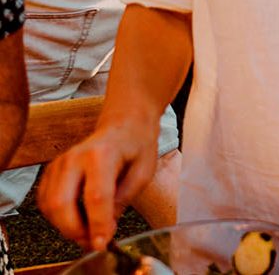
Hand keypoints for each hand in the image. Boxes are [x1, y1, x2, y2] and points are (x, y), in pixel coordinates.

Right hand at [37, 121, 160, 249]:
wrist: (123, 125)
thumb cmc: (136, 146)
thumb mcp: (143, 172)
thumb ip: (124, 199)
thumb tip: (105, 226)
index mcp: (102, 155)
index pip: (96, 197)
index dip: (97, 224)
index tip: (102, 243)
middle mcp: (75, 158)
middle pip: (62, 203)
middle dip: (75, 230)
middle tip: (93, 241)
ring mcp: (60, 163)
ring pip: (49, 205)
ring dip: (66, 226)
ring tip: (88, 231)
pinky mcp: (52, 170)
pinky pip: (45, 201)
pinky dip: (57, 217)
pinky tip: (77, 219)